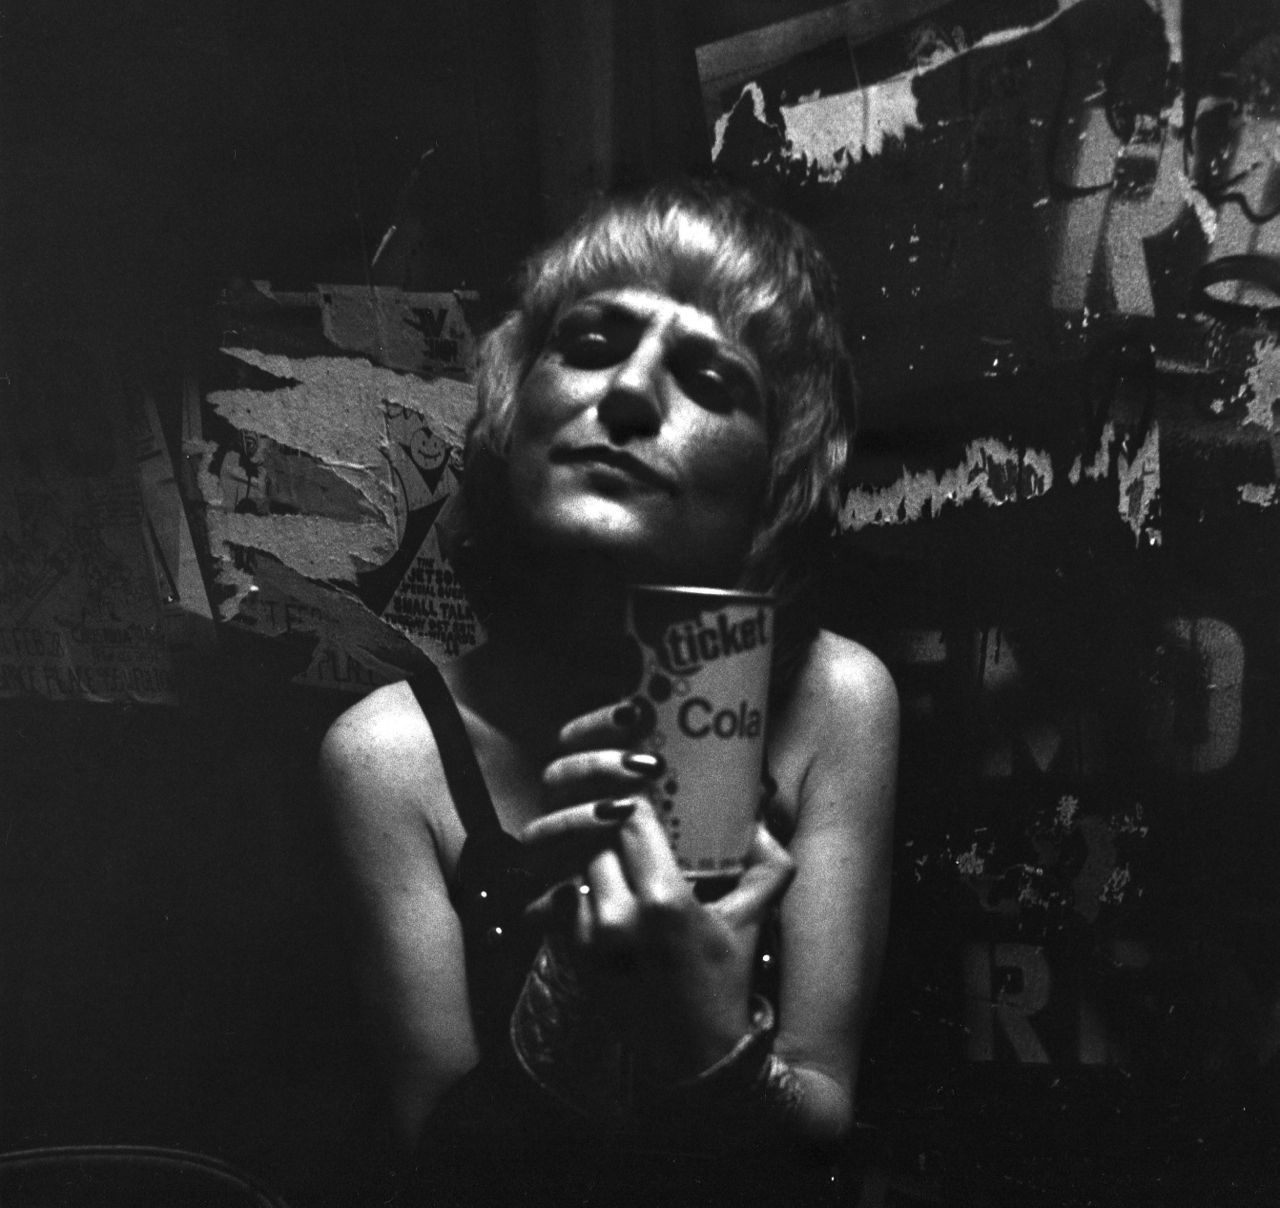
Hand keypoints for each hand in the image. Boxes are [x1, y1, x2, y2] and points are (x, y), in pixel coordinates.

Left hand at [520, 700, 793, 1080]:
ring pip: (577, 864)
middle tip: (624, 804)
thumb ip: (768, 862)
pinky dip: (578, 884)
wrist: (694, 1057)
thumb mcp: (754, 918)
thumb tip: (761, 812)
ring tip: (612, 842)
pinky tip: (598, 879)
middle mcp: (620, 917)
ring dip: (592, 850)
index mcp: (666, 901)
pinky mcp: (574, 957)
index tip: (643, 779)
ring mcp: (591, 940)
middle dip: (611, 818)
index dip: (633, 792)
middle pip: (597, 836)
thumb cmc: (725, 982)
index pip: (630, 818)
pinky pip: (564, 899)